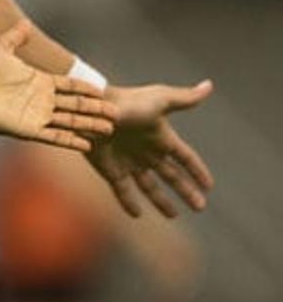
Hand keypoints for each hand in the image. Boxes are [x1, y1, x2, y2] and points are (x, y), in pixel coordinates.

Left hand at [0, 22, 116, 149]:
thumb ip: (15, 37)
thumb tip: (25, 23)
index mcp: (37, 81)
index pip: (69, 86)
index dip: (87, 89)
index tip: (106, 91)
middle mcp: (39, 99)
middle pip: (75, 106)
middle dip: (95, 109)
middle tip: (118, 115)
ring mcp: (34, 115)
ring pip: (69, 122)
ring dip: (88, 126)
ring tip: (108, 130)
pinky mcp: (25, 129)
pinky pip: (52, 137)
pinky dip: (69, 141)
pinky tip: (86, 145)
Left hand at [85, 79, 214, 217]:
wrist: (91, 108)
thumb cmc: (126, 102)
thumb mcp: (159, 100)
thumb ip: (184, 98)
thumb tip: (209, 86)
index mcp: (160, 136)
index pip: (185, 157)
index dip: (197, 170)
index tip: (209, 186)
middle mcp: (145, 151)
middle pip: (171, 176)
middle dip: (186, 191)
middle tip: (200, 207)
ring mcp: (128, 161)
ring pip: (148, 186)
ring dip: (161, 201)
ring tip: (173, 215)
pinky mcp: (109, 169)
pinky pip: (122, 190)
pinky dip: (128, 202)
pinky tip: (136, 214)